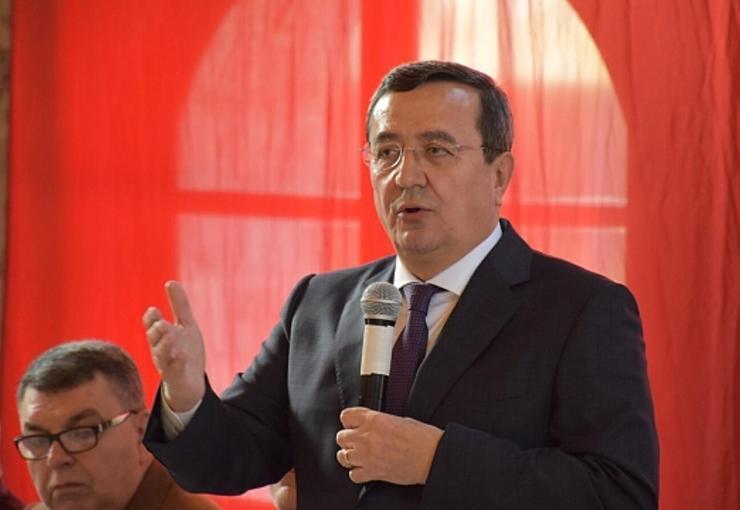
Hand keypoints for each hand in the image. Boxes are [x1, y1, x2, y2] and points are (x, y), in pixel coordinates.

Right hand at [142, 281, 205, 411]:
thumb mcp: (185, 326)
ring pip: (161, 355)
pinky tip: (182, 355)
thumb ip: (179, 305)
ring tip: (171, 334)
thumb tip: (171, 282)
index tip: (154, 310)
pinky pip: (174, 371)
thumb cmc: (185, 351)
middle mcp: (160, 350)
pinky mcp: (176, 377)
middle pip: (154, 339)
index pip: (151, 325)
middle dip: (157, 330)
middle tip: (163, 323)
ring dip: (164, 345)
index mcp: (161, 337)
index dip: (151, 319)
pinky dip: (177, 363)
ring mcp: (167, 364)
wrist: (191, 383)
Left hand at [335, 407, 443, 484]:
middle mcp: (367, 437)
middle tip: (356, 441)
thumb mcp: (400, 419)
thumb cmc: (422, 438)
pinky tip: (365, 469)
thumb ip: (381, 421)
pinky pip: (353, 475)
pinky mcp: (372, 473)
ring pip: (342, 456)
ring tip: (358, 456)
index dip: (349, 421)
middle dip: (347, 439)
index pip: (346, 416)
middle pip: (341, 437)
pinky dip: (357, 473)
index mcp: (374, 419)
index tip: (352, 424)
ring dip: (349, 456)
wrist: (432, 457)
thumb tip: (373, 425)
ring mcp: (367, 456)